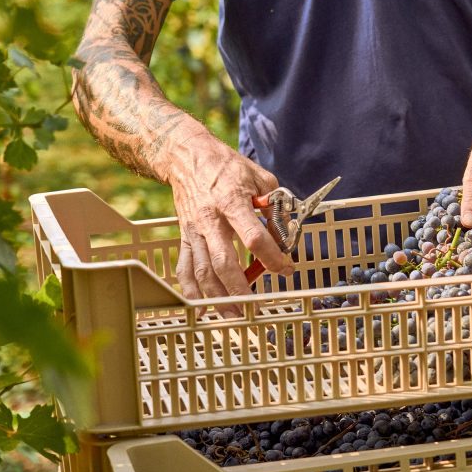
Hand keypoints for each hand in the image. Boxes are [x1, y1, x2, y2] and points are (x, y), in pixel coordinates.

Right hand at [164, 130, 294, 300]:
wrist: (188, 157)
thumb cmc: (228, 167)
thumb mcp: (261, 179)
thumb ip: (276, 209)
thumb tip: (286, 238)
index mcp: (232, 202)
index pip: (254, 238)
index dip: (272, 258)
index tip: (287, 268)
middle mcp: (210, 220)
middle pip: (223, 262)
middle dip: (240, 288)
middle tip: (255, 307)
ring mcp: (194, 230)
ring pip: (203, 270)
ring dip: (217, 296)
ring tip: (234, 314)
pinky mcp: (184, 236)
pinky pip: (185, 268)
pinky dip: (191, 291)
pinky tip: (201, 308)